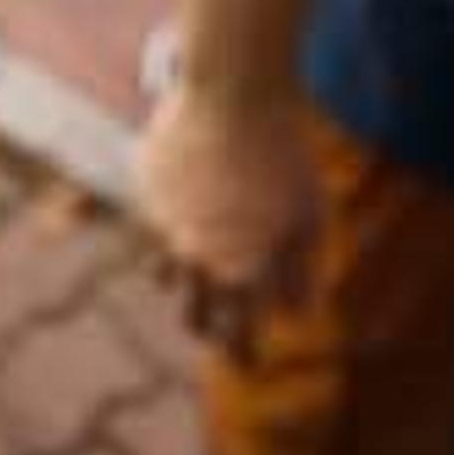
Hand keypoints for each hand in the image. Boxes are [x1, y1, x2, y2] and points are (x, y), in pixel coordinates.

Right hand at [135, 83, 316, 356]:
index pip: (237, 334)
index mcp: (241, 269)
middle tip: (218, 332)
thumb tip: (296, 317)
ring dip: (182, 280)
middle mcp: (195, 256)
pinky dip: (170, 222)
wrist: (233, 91)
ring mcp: (162, 223)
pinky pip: (153, 222)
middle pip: (193, 317)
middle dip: (207, 330)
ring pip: (164, 275)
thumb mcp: (311, 216)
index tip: (248, 364)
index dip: (243, 353)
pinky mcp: (142, 192)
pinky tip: (194, 201)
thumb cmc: (284, 154)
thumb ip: (302, 272)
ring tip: (201, 272)